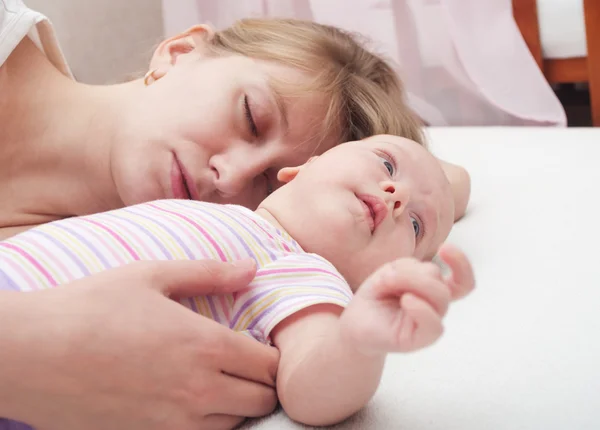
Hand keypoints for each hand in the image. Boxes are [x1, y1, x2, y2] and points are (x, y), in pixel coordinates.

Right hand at [0, 260, 278, 429]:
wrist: (31, 354)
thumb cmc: (91, 307)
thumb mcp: (152, 275)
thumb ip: (209, 272)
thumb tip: (252, 269)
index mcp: (205, 345)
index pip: (269, 365)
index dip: (273, 356)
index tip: (263, 347)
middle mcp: (198, 390)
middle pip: (261, 400)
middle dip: (263, 384)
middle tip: (247, 366)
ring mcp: (173, 423)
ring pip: (235, 425)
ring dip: (238, 406)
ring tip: (222, 383)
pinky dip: (208, 425)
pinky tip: (191, 403)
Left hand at [339, 244, 474, 353]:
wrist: (354, 324)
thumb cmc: (375, 298)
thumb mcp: (390, 273)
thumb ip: (410, 269)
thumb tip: (420, 276)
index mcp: (432, 290)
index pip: (462, 281)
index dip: (461, 263)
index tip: (445, 248)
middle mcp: (435, 306)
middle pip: (440, 281)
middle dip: (411, 272)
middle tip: (385, 275)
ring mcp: (430, 322)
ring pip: (440, 296)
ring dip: (410, 282)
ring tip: (385, 284)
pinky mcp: (420, 339)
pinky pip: (434, 325)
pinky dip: (421, 308)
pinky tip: (405, 300)